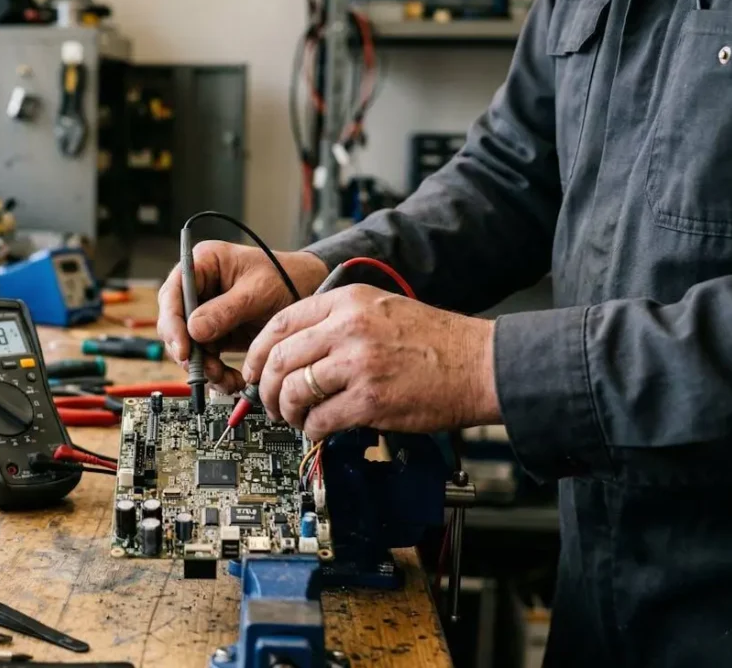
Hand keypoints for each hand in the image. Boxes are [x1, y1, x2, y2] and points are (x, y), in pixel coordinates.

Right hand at [158, 241, 328, 392]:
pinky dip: (216, 372)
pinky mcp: (216, 333)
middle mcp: (199, 288)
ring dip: (204, 367)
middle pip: (176, 323)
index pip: (173, 292)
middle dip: (189, 351)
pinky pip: (206, 357)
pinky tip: (232, 380)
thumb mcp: (258, 291)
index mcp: (204, 264)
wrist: (310, 291)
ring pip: (189, 345)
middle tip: (205, 370)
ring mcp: (206, 312)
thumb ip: (226, 310)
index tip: (184, 349)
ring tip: (225, 378)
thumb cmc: (287, 277)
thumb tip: (194, 330)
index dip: (173, 322)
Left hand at [242, 284, 500, 439]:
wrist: (480, 364)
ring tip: (295, 418)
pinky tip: (319, 429)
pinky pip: (319, 419)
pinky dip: (311, 429)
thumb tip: (292, 350)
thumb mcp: (381, 309)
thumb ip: (337, 321)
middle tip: (268, 402)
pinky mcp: (370, 400)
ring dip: (286, 411)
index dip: (256, 352)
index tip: (251, 370)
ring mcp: (358, 364)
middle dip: (264, 387)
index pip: (280, 323)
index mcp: (347, 301)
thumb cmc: (435, 342)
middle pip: (279, 359)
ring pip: (293, 390)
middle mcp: (348, 328)